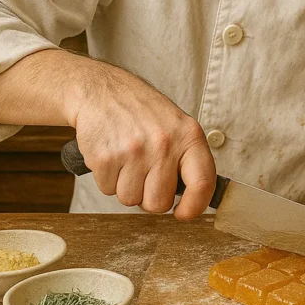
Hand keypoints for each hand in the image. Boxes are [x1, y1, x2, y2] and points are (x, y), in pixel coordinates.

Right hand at [67, 61, 215, 219]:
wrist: (102, 91)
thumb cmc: (142, 112)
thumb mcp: (177, 125)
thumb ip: (187, 158)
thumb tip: (195, 199)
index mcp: (188, 135)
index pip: (203, 182)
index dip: (194, 207)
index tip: (183, 214)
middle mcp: (164, 144)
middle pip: (159, 203)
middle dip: (149, 197)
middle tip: (144, 175)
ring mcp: (134, 151)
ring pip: (130, 200)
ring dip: (126, 187)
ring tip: (127, 160)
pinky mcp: (105, 158)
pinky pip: (107, 190)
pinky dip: (108, 179)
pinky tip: (112, 155)